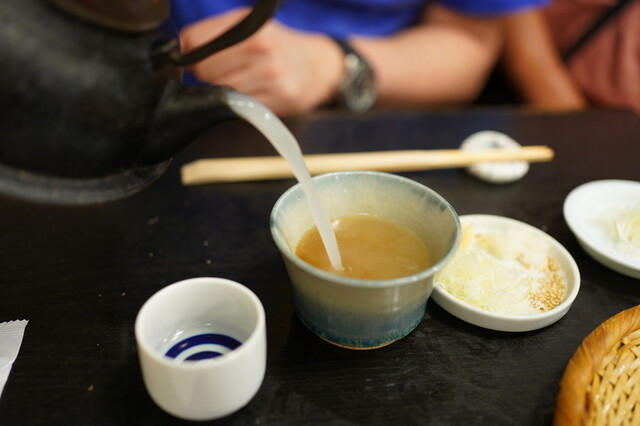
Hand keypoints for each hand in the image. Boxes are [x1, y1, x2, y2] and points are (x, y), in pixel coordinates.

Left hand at [180, 8, 343, 115]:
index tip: (194, 55)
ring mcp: (272, 76)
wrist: (315, 67)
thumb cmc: (276, 46)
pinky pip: (241, 106)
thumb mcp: (249, 27)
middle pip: (206, 70)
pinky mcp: (278, 99)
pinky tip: (253, 92)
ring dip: (223, 90)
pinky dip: (240, 102)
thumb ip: (214, 33)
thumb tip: (180, 49)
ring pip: (222, 91)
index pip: (197, 41)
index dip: (190, 52)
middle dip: (206, 73)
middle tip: (222, 70)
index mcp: (252, 26)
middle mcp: (263, 48)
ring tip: (240, 80)